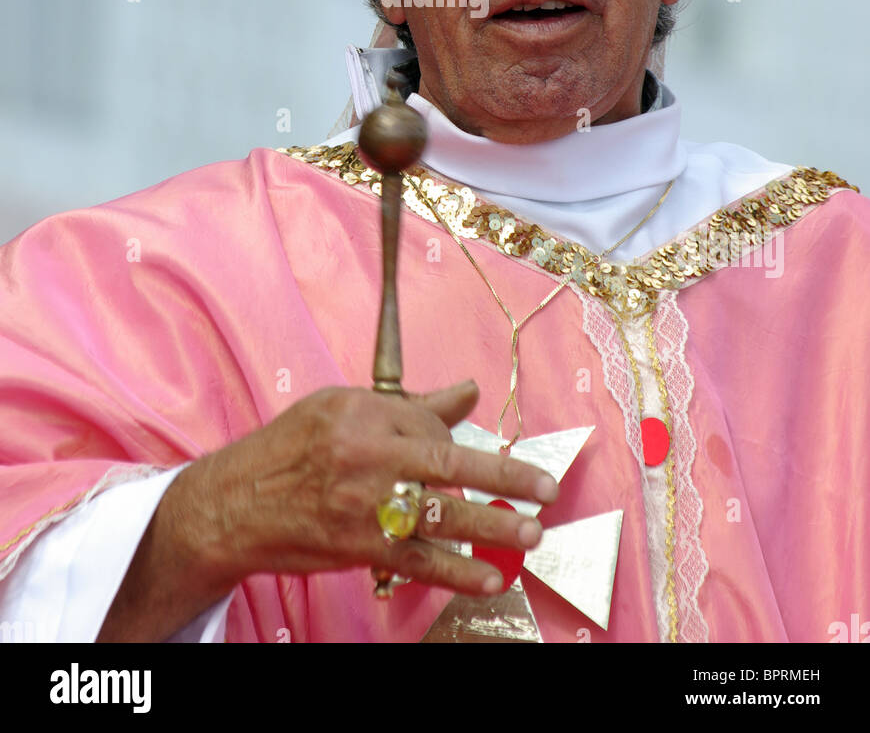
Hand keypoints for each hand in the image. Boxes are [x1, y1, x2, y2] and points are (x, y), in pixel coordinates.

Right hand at [174, 380, 557, 599]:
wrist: (235, 504)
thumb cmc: (290, 449)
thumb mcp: (341, 407)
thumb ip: (408, 404)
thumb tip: (468, 391)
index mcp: (361, 411)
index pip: (430, 423)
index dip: (457, 438)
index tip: (470, 452)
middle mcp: (365, 454)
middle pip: (447, 463)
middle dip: (504, 476)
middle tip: (545, 488)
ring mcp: (362, 504)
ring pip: (439, 515)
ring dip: (492, 527)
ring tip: (531, 534)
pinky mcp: (358, 546)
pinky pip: (417, 561)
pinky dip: (457, 573)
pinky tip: (491, 578)